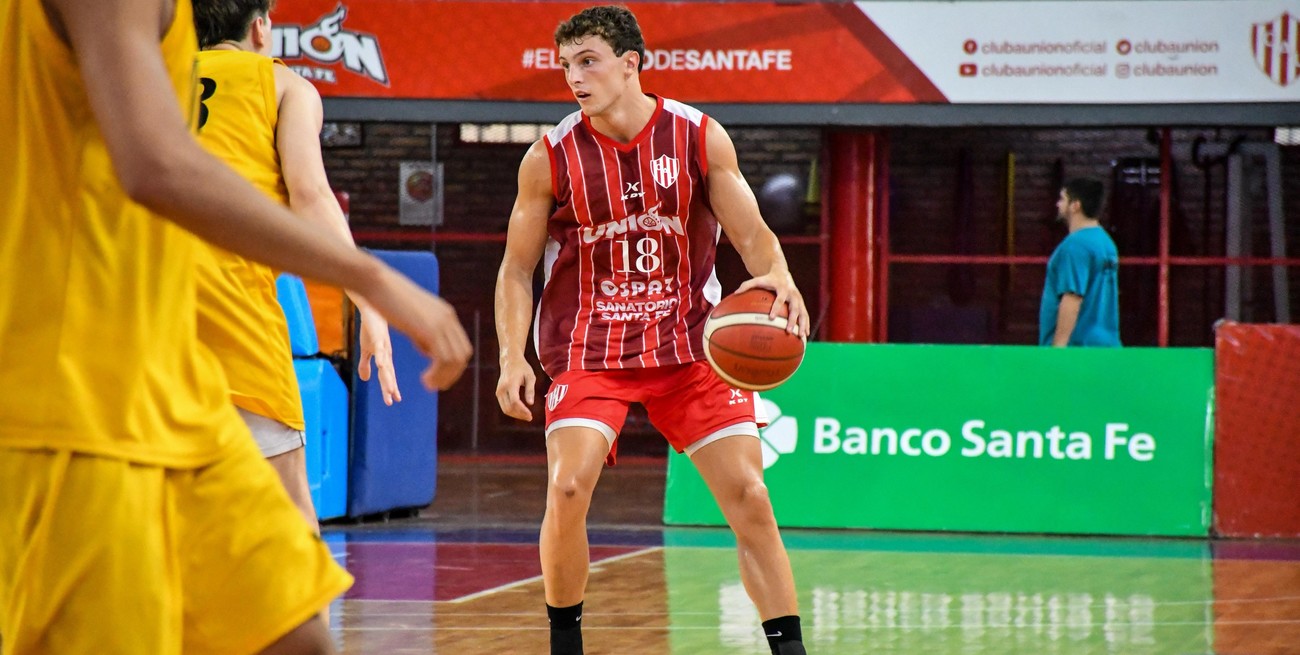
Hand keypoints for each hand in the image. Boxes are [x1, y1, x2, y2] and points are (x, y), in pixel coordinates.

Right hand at [357, 310, 400, 404]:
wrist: (371, 310)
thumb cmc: (371, 330)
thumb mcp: (366, 350)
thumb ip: (365, 365)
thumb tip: (365, 380)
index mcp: (384, 358)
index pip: (387, 376)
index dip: (390, 387)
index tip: (394, 401)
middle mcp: (386, 353)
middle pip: (388, 373)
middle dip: (390, 387)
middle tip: (393, 400)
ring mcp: (383, 345)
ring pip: (385, 363)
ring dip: (387, 376)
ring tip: (390, 389)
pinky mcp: (378, 336)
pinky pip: (379, 347)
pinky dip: (380, 356)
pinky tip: (380, 365)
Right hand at [366, 268, 471, 390]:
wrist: (378, 283)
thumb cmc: (388, 298)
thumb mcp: (412, 317)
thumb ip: (424, 333)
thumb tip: (430, 350)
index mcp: (446, 314)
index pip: (461, 346)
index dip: (453, 364)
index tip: (440, 375)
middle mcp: (448, 318)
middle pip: (462, 354)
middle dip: (452, 374)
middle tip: (436, 385)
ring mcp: (441, 323)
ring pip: (454, 360)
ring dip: (443, 376)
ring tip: (429, 385)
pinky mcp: (430, 330)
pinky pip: (443, 359)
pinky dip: (437, 374)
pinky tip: (424, 380)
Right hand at [495, 357, 535, 420]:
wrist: (510, 361)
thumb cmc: (522, 368)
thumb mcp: (530, 376)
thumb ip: (530, 390)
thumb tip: (530, 403)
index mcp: (511, 383)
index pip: (515, 401)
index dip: (522, 410)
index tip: (530, 415)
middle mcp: (502, 388)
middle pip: (509, 408)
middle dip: (519, 415)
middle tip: (530, 418)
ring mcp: (499, 391)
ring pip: (505, 409)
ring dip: (515, 415)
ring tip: (526, 416)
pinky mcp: (498, 393)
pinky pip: (503, 406)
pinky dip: (512, 411)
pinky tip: (520, 411)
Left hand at [737, 273, 809, 337]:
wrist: (782, 273)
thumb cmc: (768, 279)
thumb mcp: (758, 280)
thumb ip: (747, 285)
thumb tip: (735, 293)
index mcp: (783, 288)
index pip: (780, 299)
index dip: (776, 308)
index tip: (771, 318)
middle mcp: (793, 294)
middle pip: (795, 308)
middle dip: (792, 320)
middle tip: (788, 330)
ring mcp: (799, 300)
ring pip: (803, 313)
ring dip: (803, 325)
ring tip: (801, 337)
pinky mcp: (802, 304)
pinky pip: (805, 315)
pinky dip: (806, 325)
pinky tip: (804, 336)